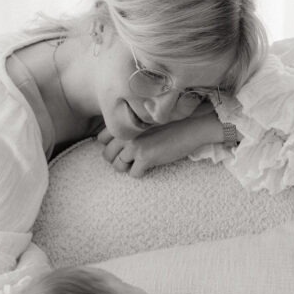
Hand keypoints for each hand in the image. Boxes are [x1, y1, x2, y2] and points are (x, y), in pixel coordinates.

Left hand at [97, 110, 222, 177]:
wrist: (192, 125)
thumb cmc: (171, 122)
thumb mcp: (146, 119)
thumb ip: (130, 127)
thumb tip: (116, 142)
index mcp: (124, 122)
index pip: (101, 139)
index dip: (111, 146)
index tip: (123, 149)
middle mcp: (125, 132)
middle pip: (107, 155)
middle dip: (117, 160)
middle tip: (132, 160)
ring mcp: (134, 145)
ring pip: (117, 166)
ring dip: (127, 168)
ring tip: (140, 164)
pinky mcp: (145, 157)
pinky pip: (133, 174)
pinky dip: (140, 173)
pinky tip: (149, 166)